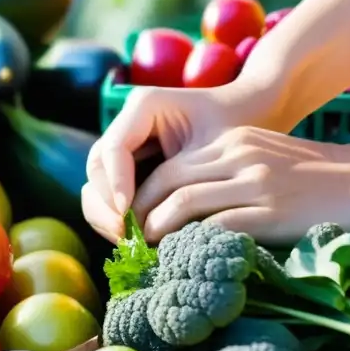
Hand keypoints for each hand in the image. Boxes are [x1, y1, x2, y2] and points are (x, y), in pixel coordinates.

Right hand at [82, 81, 282, 241]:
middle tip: (126, 236)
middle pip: (96, 168)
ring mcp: (126, 150)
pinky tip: (137, 242)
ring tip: (130, 244)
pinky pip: (111, 199)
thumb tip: (154, 216)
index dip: (116, 183)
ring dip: (106, 218)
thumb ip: (186, 173)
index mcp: (144, 106)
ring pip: (96, 186)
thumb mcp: (219, 144)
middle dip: (105, 205)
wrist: (253, 118)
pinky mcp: (131, 172)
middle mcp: (128, 125)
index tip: (128, 214)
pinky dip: (118, 221)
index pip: (114, 148)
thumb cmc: (241, 127)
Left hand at [132, 127, 349, 244]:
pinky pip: (216, 226)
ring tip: (147, 253)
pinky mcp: (272, 211)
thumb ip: (229, 174)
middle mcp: (239, 156)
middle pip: (166, 181)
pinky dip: (191, 244)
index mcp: (234, 142)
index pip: (169, 166)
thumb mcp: (266, 159)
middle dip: (139, 214)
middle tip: (130, 242)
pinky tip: (183, 260)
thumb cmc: (319, 179)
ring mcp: (255, 182)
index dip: (143, 196)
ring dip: (156, 230)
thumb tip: (185, 211)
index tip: (135, 223)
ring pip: (182, 202)